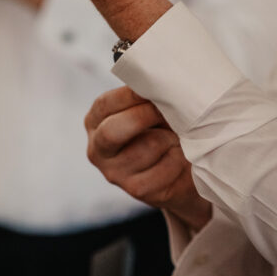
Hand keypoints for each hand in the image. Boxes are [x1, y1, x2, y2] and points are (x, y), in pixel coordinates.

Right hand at [85, 87, 211, 230]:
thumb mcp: (151, 110)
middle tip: (167, 110)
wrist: (181, 171)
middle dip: (145, 115)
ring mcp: (115, 173)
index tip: (154, 85)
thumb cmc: (163, 130)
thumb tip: (163, 85)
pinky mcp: (136, 190)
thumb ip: (149, 98)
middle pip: (113, 131)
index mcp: (96, 122)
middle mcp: (98, 149)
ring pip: (147, 147)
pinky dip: (178, 159)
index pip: (105, 105)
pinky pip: (164, 168)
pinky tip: (180, 156)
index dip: (130, 95)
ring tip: (177, 136)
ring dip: (169, 138)